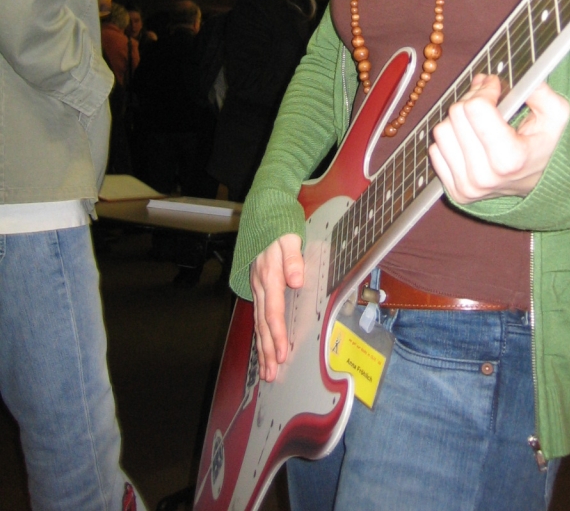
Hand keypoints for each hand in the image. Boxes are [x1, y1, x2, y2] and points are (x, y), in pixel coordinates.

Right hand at [249, 233, 303, 381]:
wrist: (263, 211)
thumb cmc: (279, 224)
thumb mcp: (289, 236)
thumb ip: (293, 258)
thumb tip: (297, 280)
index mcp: (269, 275)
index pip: (273, 311)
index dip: (277, 334)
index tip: (282, 354)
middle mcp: (260, 284)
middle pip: (263, 324)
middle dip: (267, 350)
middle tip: (271, 374)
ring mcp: (256, 286)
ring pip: (258, 322)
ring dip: (262, 347)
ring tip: (266, 371)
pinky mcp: (257, 285)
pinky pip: (258, 314)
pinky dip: (260, 333)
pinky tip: (263, 346)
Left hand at [429, 75, 569, 202]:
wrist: (541, 182)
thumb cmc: (547, 145)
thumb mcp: (556, 114)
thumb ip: (540, 91)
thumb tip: (518, 76)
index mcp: (509, 159)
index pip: (475, 108)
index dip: (485, 89)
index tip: (495, 85)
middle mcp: (485, 177)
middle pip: (456, 115)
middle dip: (472, 98)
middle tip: (487, 96)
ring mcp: (468, 187)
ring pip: (441, 131)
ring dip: (459, 119)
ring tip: (479, 119)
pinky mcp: (455, 192)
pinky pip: (435, 151)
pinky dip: (452, 139)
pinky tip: (471, 139)